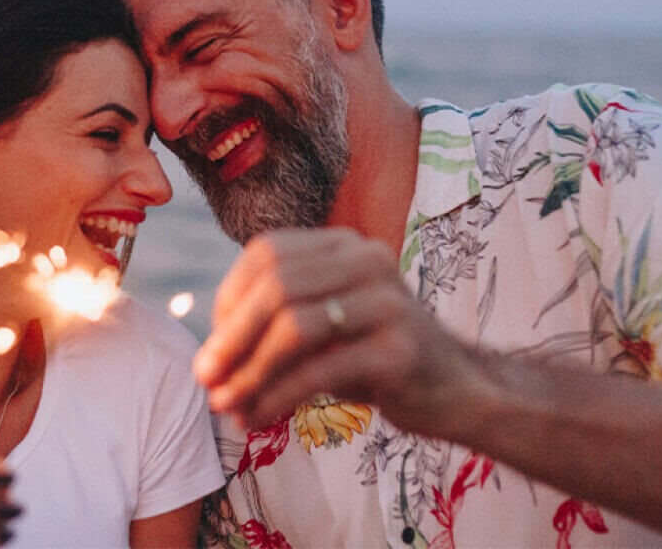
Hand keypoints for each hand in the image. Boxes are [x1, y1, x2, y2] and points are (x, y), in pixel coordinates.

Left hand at [193, 228, 482, 434]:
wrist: (457, 391)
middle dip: (231, 337)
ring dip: (250, 370)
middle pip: (276, 287)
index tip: (213, 346)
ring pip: (294, 327)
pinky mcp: (399, 348)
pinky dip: (278, 396)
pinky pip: (321, 370)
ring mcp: (388, 301)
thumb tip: (206, 362)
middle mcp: (367, 260)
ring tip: (226, 405)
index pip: (266, 254)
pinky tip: (258, 417)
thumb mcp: (322, 329)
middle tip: (205, 379)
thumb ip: (271, 327)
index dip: (228, 299)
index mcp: (344, 244)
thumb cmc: (374, 358)